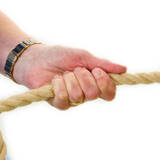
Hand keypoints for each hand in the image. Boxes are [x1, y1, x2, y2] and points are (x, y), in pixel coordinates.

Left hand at [12, 44, 126, 110]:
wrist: (35, 58)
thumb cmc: (59, 55)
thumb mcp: (83, 56)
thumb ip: (103, 64)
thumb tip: (124, 69)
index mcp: (95, 83)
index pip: (109, 93)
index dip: (105, 83)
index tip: (97, 70)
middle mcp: (85, 94)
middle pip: (94, 94)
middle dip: (84, 77)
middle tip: (75, 69)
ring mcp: (72, 100)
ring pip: (78, 95)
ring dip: (70, 79)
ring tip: (63, 73)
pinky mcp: (58, 103)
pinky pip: (64, 98)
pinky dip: (59, 85)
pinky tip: (54, 80)